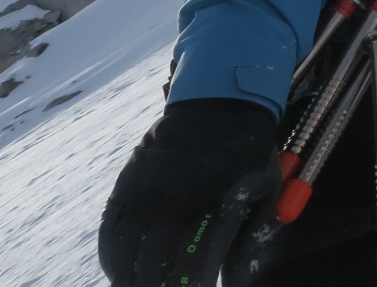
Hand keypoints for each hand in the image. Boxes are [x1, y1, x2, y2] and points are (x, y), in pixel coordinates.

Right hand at [99, 98, 280, 286]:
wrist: (220, 107)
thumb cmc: (249, 159)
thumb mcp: (264, 195)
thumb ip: (248, 245)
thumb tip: (233, 286)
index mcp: (215, 206)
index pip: (194, 264)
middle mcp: (177, 200)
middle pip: (154, 263)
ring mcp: (148, 191)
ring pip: (125, 249)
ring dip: (127, 278)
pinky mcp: (128, 183)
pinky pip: (112, 228)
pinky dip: (112, 256)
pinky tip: (118, 272)